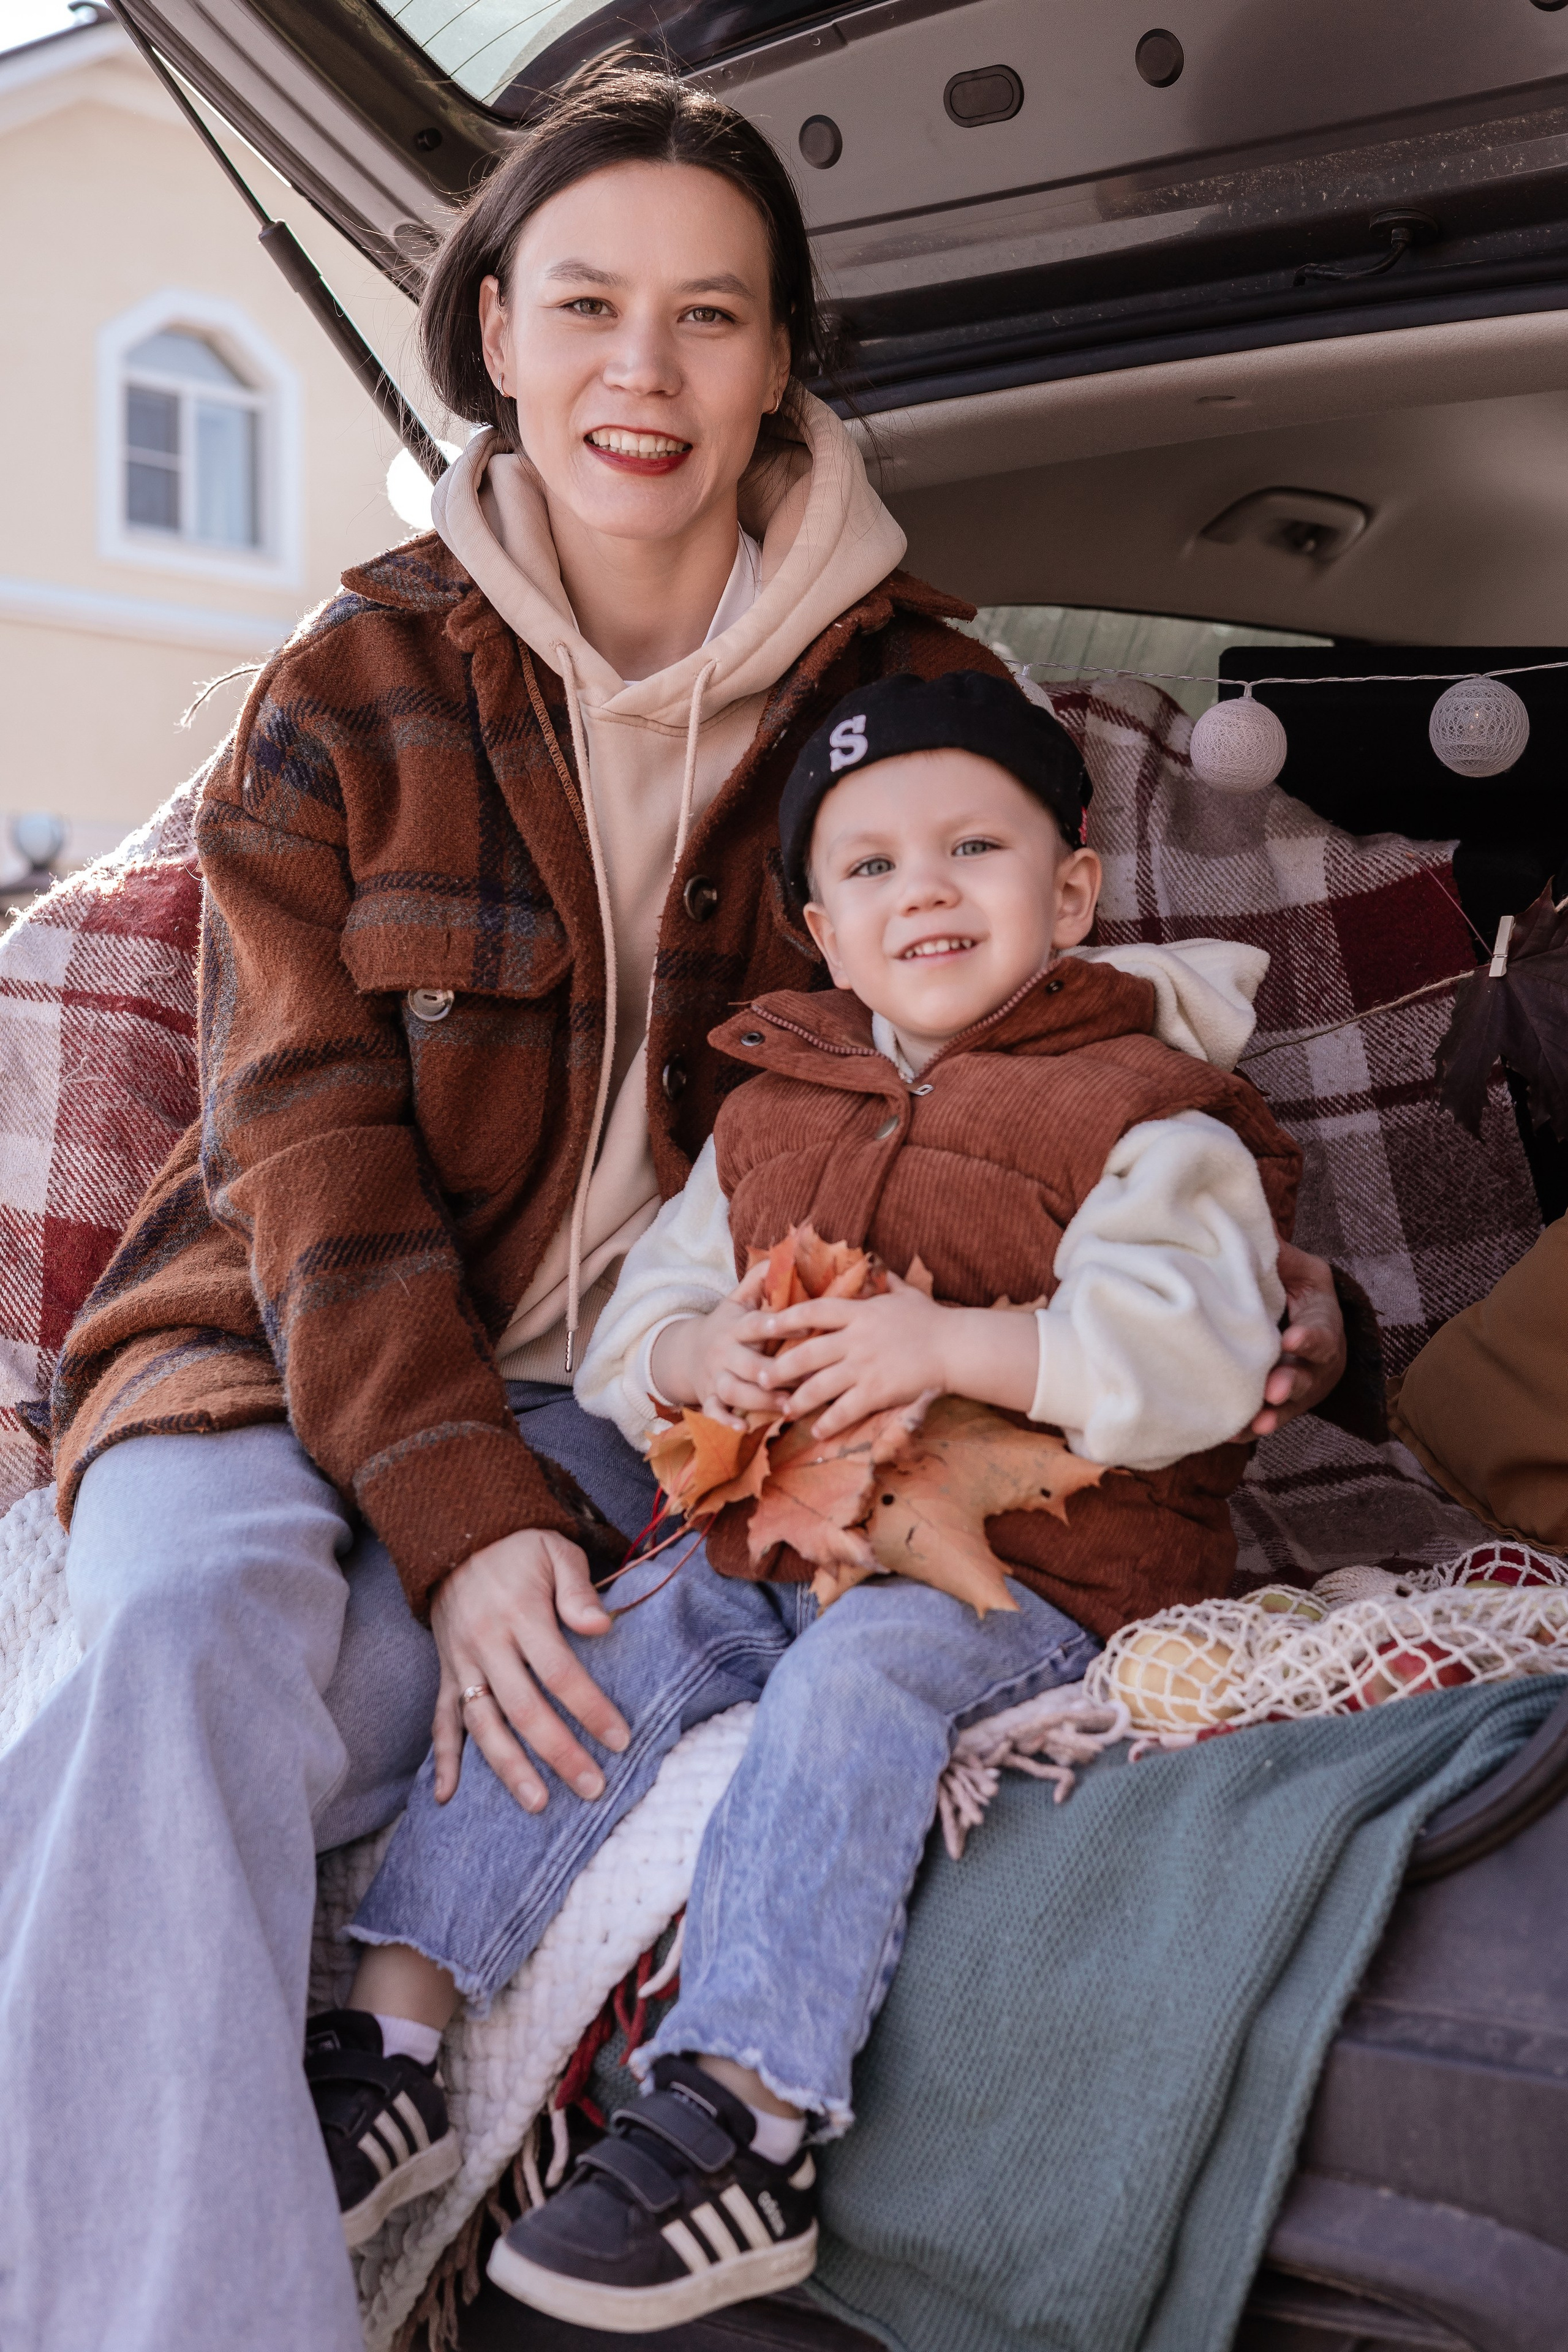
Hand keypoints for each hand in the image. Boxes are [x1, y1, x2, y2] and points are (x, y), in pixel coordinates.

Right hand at [429, 1528, 630, 1812]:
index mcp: (519, 1614)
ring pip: (482, 1724)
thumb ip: (578, 1589)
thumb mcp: (555, 1550)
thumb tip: (600, 1628)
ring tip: (538, 1803)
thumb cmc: (519, 1548)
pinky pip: (440, 1720)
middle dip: (559, 1752)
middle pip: (523, 1709)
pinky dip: (442, 1759)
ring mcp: (461, 1662)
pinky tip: (448, 1796)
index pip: (559, 1672)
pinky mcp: (446, 1672)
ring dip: (509, 1767)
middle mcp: (486, 1644)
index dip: (590, 1709)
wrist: (454, 1537)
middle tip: (592, 1788)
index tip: (620, 1741)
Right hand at [650, 1262, 787, 1423]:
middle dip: (771, 1373)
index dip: (779, 1326)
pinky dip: (725, 1423)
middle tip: (801, 1380)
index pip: (756, 1324)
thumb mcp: (735, 1301)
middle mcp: (723, 1353)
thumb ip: (757, 1281)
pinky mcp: (708, 1398)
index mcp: (735, 1327)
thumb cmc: (725, 1326)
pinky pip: (713, 1413)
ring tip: (785, 1406)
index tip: (805, 1329)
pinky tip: (742, 1430)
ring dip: (759, 1401)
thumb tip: (780, 1256)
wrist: (686, 1352)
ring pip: (733, 1391)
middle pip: (745, 1364)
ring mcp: (714, 1377)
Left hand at [759, 1274, 956, 1438]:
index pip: (812, 1311)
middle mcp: (855, 1339)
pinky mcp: (877, 1391)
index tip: (762, 1324)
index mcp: (859, 1312)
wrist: (956, 1347)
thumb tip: (876, 1263)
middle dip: (780, 1367)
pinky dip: (829, 1423)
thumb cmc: (933, 1319)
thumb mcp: (907, 1294)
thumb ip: (886, 1281)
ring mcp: (864, 1367)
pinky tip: (817, 1432)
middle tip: (760, 1376)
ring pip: (819, 1386)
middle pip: (806, 1353)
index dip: (784, 1318)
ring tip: (783, 1409)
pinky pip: (845, 1410)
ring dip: (798, 1400)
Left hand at [1246, 1241, 1347, 1438]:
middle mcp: (1317, 1359)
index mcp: (1322, 1319)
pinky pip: (1267, 1420)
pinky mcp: (1280, 1404)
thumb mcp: (1293, 1266)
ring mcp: (1301, 1386)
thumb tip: (1245, 1214)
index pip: (1322, 1330)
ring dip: (1273, 1415)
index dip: (1310, 1337)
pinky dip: (1250, 1428)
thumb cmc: (1293, 1287)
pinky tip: (1229, 1433)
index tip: (1293, 1339)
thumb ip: (1274, 1252)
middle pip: (1310, 1375)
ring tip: (1255, 1422)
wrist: (1299, 1322)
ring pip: (1291, 1405)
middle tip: (1274, 1390)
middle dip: (1292, 1383)